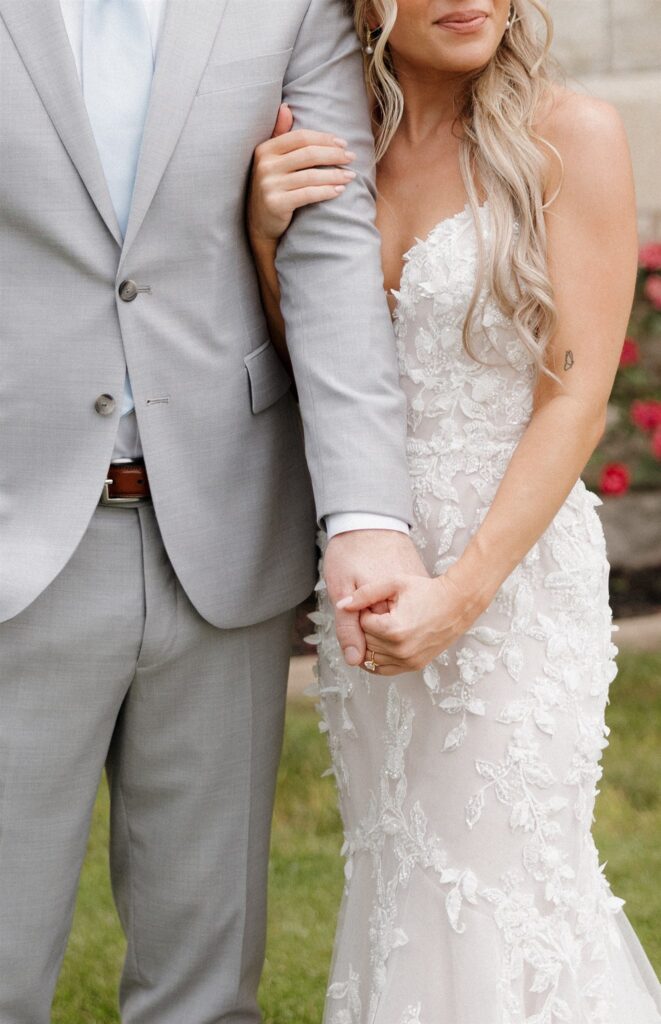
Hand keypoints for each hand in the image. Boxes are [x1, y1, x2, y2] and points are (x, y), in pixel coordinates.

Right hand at [247, 103, 356, 245]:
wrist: (259, 222)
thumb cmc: (272, 186)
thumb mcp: (272, 160)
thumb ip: (280, 134)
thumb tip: (285, 107)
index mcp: (265, 149)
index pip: (301, 137)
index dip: (325, 138)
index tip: (343, 143)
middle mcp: (265, 165)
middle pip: (308, 154)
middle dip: (334, 154)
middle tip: (351, 157)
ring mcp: (269, 185)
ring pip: (310, 175)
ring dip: (335, 175)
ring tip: (351, 176)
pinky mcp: (276, 204)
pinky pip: (308, 194)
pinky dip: (326, 191)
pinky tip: (339, 190)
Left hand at [324, 530, 428, 667]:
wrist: (456, 603)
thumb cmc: (426, 590)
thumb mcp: (394, 584)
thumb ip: (364, 594)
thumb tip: (341, 605)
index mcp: (393, 630)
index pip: (361, 624)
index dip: (365, 611)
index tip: (376, 603)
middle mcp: (400, 650)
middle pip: (365, 642)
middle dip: (366, 627)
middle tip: (378, 613)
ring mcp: (408, 661)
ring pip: (371, 657)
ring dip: (371, 643)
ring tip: (381, 625)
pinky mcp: (414, 666)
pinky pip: (384, 670)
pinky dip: (377, 659)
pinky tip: (378, 644)